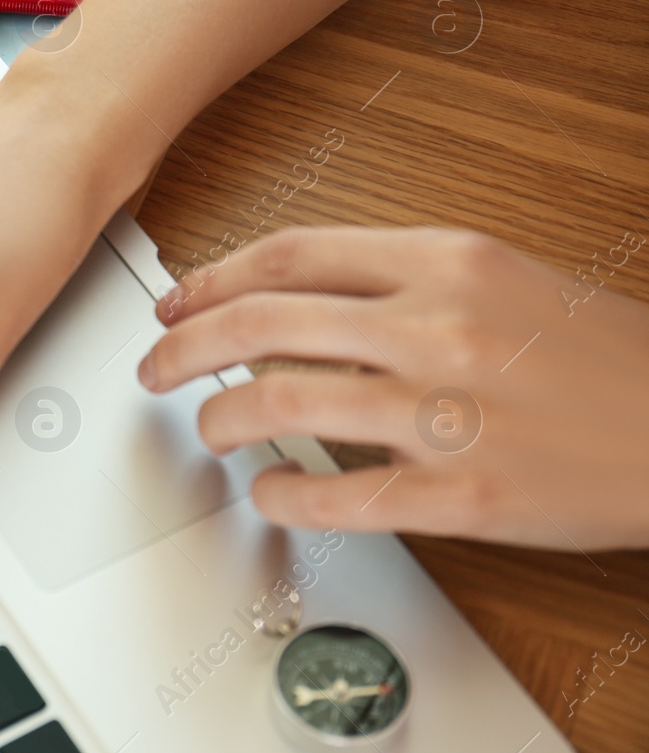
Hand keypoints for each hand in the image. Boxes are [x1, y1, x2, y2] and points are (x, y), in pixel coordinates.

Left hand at [139, 227, 648, 550]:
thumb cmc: (598, 354)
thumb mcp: (499, 276)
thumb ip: (395, 278)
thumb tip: (289, 299)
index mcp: (444, 260)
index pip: (287, 256)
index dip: (211, 281)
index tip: (176, 304)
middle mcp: (436, 327)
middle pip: (261, 324)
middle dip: (184, 347)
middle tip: (155, 368)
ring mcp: (446, 413)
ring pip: (280, 403)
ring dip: (220, 418)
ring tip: (209, 428)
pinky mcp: (461, 496)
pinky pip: (335, 496)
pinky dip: (280, 495)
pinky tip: (269, 492)